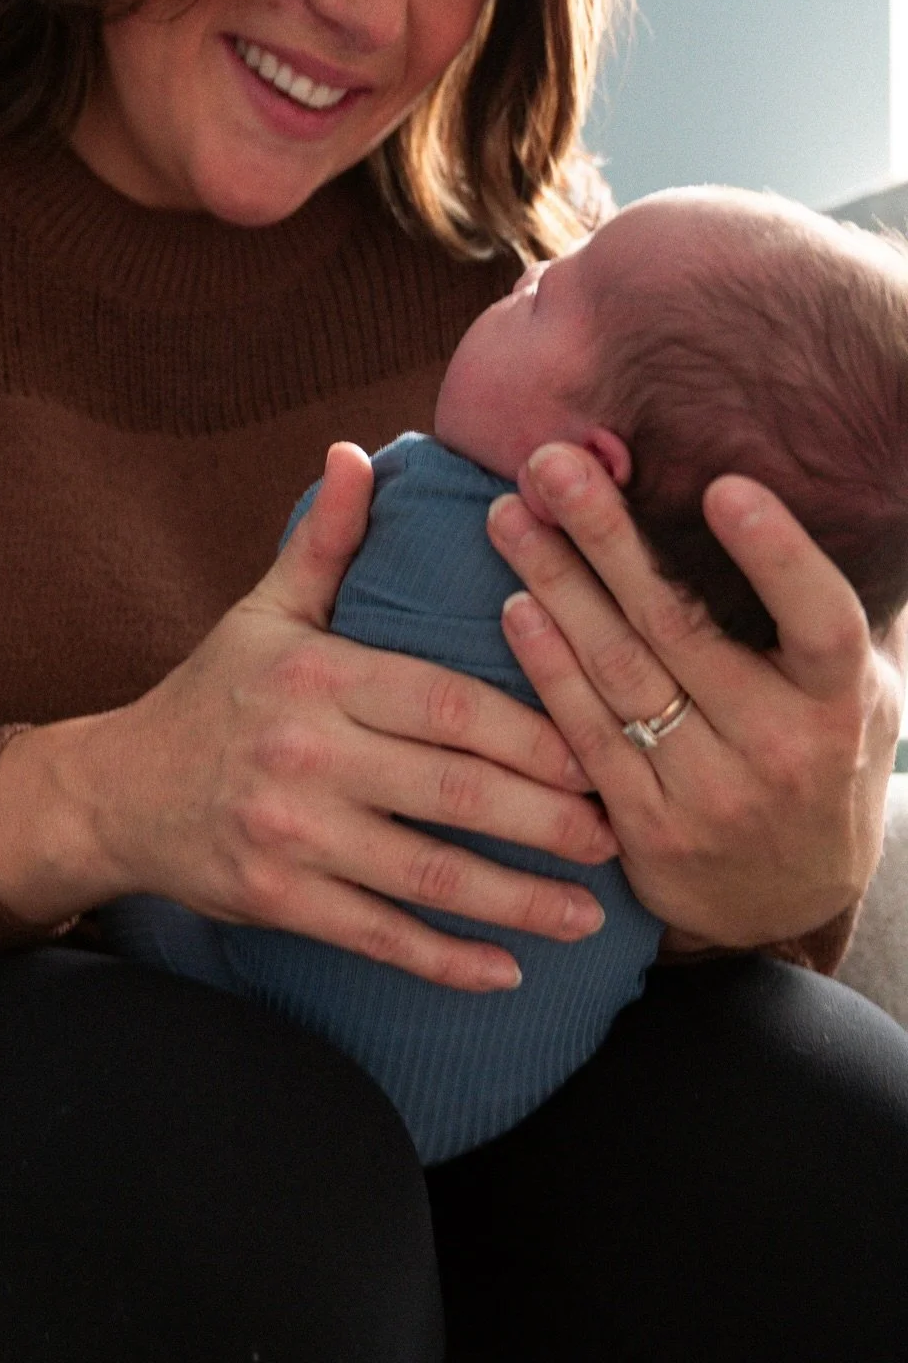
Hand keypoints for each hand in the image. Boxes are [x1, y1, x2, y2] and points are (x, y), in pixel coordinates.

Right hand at [0, 443, 613, 992]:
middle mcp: (306, 754)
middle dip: (548, 820)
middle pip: (454, 791)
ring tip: (587, 917)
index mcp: (319, 676)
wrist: (116, 790)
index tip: (600, 750)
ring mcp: (290, 833)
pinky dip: (444, 961)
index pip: (449, 704)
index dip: (533, 732)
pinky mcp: (276, 897)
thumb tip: (358, 451)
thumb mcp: (262, 611)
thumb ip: (325, 541)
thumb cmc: (211, 695)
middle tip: (617, 836)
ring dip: (517, 902)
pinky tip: (503, 974)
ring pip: (427, 875)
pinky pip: (376, 935)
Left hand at [488, 442, 906, 947]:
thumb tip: (819, 499)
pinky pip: (587, 735)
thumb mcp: (858, 694)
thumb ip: (824, 616)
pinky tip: (516, 609)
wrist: (785, 902)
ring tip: (509, 519)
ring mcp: (709, 794)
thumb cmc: (817, 761)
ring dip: (556, 586)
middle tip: (549, 466)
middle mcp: (779, 748)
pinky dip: (548, 668)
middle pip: (680, 627)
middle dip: (606, 537)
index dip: (776, 554)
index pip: (820, 619)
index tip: (723, 486)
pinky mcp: (645, 829)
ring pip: (620, 673)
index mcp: (841, 701)